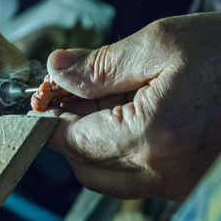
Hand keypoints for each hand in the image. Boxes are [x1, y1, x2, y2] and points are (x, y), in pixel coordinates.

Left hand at [44, 12, 220, 199]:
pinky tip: (125, 114)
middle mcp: (160, 172)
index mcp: (150, 138)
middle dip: (69, 129)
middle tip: (75, 92)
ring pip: (103, 173)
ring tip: (105, 100)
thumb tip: (55, 71)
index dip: (51, 118)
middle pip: (83, 163)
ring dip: (90, 140)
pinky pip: (129, 173)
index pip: (72, 142)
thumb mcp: (158, 46)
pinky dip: (114, 148)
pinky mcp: (180, 180)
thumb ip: (99, 65)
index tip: (47, 96)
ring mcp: (172, 182)